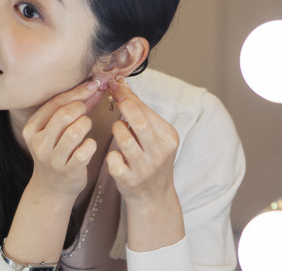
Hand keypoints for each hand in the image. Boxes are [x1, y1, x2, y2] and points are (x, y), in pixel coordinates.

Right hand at [21, 79, 103, 197]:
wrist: (52, 187)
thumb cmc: (56, 151)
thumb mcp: (53, 130)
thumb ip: (68, 109)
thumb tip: (92, 86)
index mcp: (32, 128)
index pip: (55, 103)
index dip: (77, 92)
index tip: (92, 85)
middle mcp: (39, 143)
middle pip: (65, 115)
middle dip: (81, 108)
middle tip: (86, 111)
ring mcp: (53, 159)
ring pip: (75, 132)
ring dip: (86, 125)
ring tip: (86, 127)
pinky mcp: (68, 172)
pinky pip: (85, 151)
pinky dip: (91, 144)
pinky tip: (89, 145)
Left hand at [106, 76, 178, 202]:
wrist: (153, 196)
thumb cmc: (151, 159)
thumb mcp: (155, 136)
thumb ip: (141, 112)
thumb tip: (122, 85)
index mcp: (169, 138)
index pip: (146, 111)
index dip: (128, 96)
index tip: (115, 84)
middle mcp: (160, 153)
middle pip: (139, 123)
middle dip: (123, 107)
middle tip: (113, 98)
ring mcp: (145, 168)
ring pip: (124, 139)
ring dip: (116, 130)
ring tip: (119, 130)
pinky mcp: (129, 180)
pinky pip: (113, 159)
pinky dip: (111, 154)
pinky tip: (116, 155)